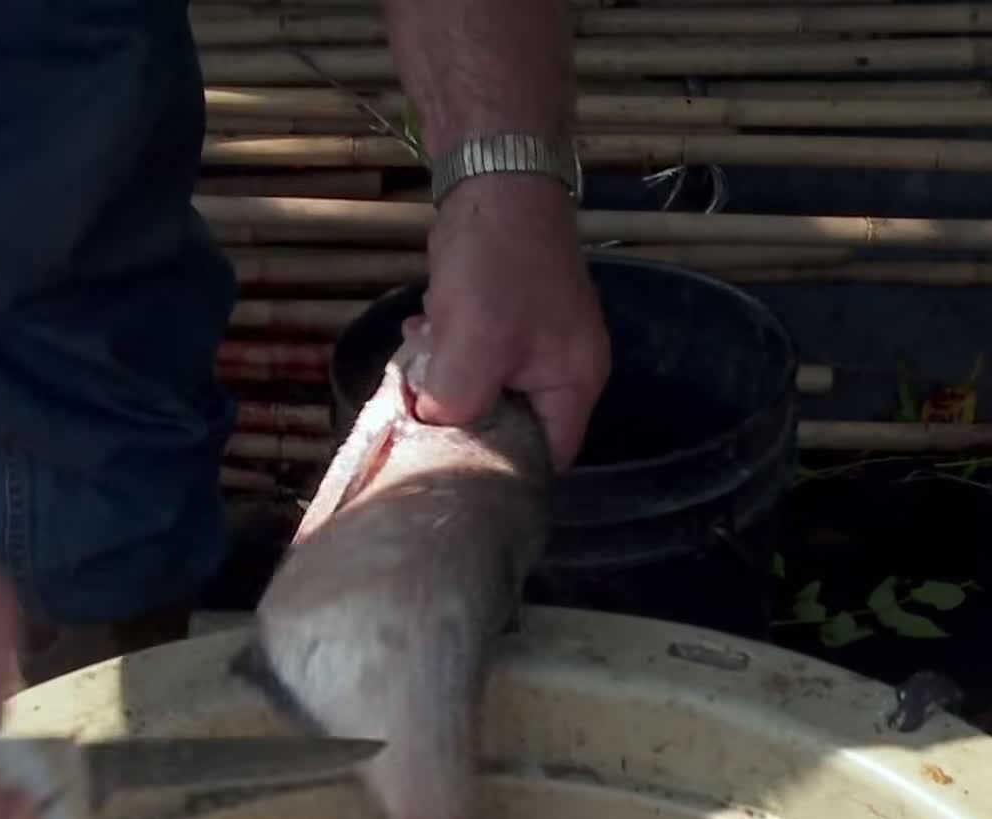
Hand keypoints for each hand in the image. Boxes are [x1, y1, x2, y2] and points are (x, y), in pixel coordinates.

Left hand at [412, 173, 610, 469]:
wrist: (496, 173)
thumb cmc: (495, 265)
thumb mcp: (473, 348)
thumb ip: (455, 407)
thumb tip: (431, 430)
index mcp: (576, 383)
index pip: (545, 459)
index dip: (500, 472)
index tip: (451, 472)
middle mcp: (566, 366)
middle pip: (513, 424)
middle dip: (464, 419)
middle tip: (420, 411)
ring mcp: (539, 336)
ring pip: (488, 386)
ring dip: (448, 380)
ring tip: (415, 366)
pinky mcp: (511, 311)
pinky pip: (478, 350)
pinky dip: (449, 348)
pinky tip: (421, 331)